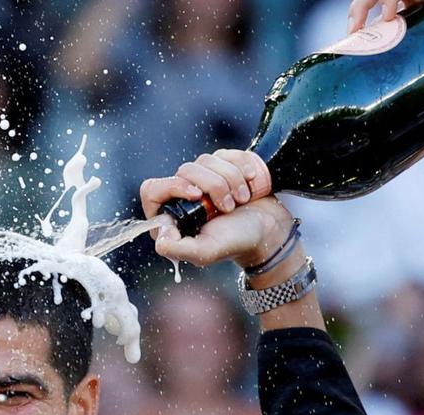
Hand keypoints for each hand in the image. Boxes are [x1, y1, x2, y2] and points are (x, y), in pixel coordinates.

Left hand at [140, 149, 293, 268]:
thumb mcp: (206, 252)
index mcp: (172, 217)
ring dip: (231, 179)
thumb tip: (160, 235)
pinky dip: (242, 166)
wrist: (271, 232)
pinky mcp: (224, 167)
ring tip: (242, 199)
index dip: (173, 186)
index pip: (152, 188)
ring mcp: (204, 179)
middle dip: (213, 186)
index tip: (197, 195)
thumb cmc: (238, 243)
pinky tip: (251, 181)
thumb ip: (177, 249)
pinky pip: (227, 154)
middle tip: (229, 207)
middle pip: (185, 170)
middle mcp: (183, 197)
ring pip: (207, 160)